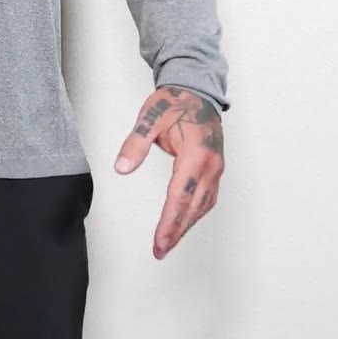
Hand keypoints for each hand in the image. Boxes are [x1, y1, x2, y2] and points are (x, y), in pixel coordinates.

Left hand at [112, 86, 223, 259]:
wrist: (196, 88)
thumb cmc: (175, 101)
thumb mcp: (150, 118)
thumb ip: (136, 144)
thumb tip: (122, 167)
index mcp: (195, 154)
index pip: (180, 196)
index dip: (169, 223)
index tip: (159, 242)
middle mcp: (210, 165)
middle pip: (193, 207)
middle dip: (176, 231)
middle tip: (160, 250)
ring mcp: (216, 167)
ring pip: (203, 205)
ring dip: (187, 225)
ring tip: (169, 242)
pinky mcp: (215, 167)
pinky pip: (208, 197)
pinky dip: (196, 213)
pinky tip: (185, 221)